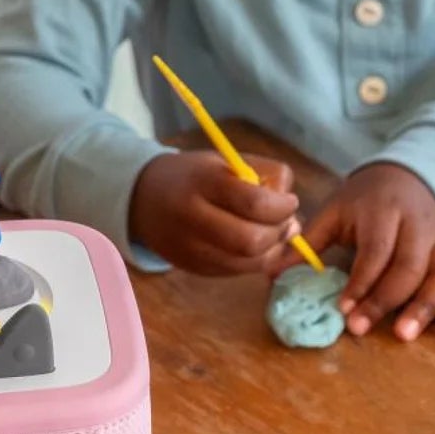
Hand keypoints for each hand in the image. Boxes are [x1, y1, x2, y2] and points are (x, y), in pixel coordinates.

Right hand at [130, 151, 301, 275]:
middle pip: (250, 241)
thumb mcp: (226, 161)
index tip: (289, 201)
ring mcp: (190, 248)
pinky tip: (256, 245)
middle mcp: (191, 218)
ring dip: (273, 250)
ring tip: (275, 234)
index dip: (282, 206)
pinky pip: (237, 272)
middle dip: (279, 233)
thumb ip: (265, 174)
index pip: (253, 203)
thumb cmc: (194, 176)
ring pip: (248, 263)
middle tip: (286, 222)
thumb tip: (292, 212)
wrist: (143, 198)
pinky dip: (256, 261)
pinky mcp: (193, 268)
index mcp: (201, 182)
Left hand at [293, 163, 434, 340]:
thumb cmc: (364, 200)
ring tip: (405, 334)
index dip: (361, 281)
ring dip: (425, 306)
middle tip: (360, 328)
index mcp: (383, 211)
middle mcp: (417, 225)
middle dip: (385, 300)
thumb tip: (271, 273)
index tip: (343, 308)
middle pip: (409, 266)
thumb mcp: (334, 211)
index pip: (376, 250)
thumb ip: (308, 243)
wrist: (408, 176)